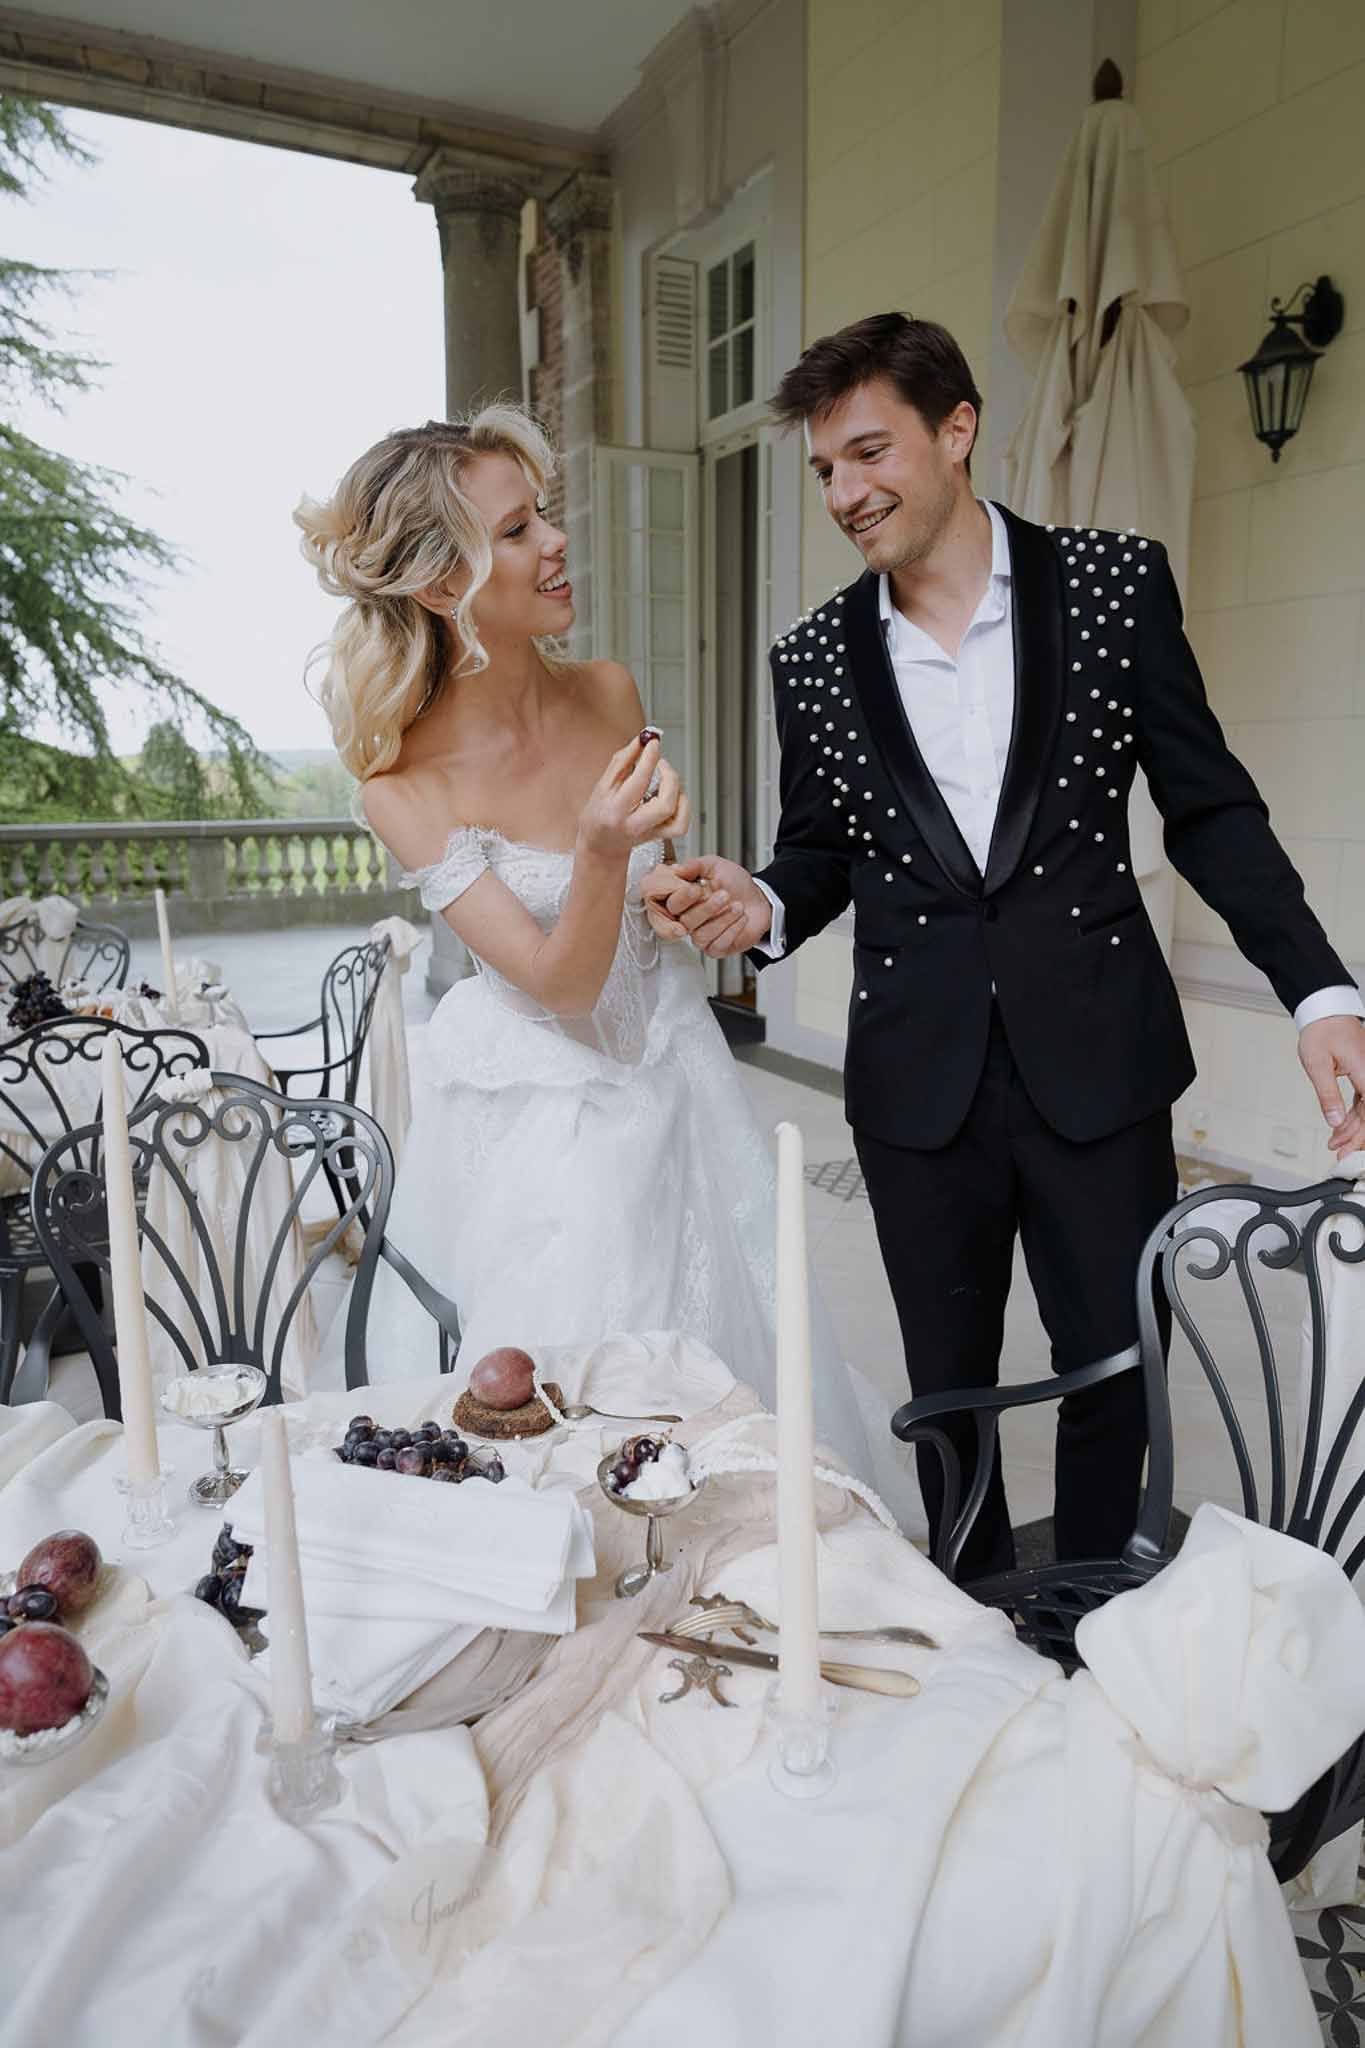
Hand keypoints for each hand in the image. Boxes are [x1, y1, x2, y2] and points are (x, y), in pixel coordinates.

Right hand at [577, 735, 690, 859]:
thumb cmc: (599, 813)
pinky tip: (671, 796)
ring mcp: (649, 834)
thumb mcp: (603, 785)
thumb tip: (642, 741)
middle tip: (661, 763)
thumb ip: (622, 761)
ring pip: (677, 816)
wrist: (600, 844)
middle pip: (665, 804)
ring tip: (663, 779)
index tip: (653, 742)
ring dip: (677, 790)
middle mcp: (634, 826)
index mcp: (615, 810)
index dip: (649, 758)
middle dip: (669, 776)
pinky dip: (682, 805)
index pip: (638, 782)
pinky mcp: (660, 837)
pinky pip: (681, 824)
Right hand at [640, 855, 771, 957]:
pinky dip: (732, 930)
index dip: (682, 898)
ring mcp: (701, 936)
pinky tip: (742, 918)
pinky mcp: (716, 949)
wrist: (760, 899)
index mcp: (684, 901)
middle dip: (707, 908)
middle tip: (725, 894)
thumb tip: (678, 869)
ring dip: (722, 919)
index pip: (672, 904)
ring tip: (738, 906)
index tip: (696, 889)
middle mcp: (689, 920)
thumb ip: (696, 865)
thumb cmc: (736, 884)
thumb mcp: (716, 866)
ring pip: (701, 935)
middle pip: (685, 922)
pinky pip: (717, 945)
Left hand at [1299, 1015, 1364, 1157]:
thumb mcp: (1317, 1064)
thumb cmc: (1321, 1031)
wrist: (1325, 1012)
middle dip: (1356, 1136)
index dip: (1359, 1134)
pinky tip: (1341, 1127)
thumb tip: (1335, 1120)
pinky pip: (1364, 1100)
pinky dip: (1353, 1115)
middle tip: (1339, 1152)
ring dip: (1353, 1128)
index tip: (1347, 1149)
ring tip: (1336, 1143)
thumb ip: (1328, 1094)